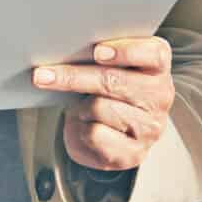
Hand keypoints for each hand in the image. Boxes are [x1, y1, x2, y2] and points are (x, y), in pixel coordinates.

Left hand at [34, 37, 174, 171]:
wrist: (108, 131)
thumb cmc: (106, 90)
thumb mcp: (107, 66)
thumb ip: (99, 54)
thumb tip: (65, 48)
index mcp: (157, 67)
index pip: (153, 54)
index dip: (125, 51)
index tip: (97, 51)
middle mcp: (160, 96)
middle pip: (113, 81)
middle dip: (73, 77)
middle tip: (42, 75)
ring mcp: (150, 127)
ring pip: (100, 108)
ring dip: (80, 107)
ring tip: (80, 107)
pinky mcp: (134, 153)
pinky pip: (95, 134)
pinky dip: (80, 129)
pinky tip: (84, 126)